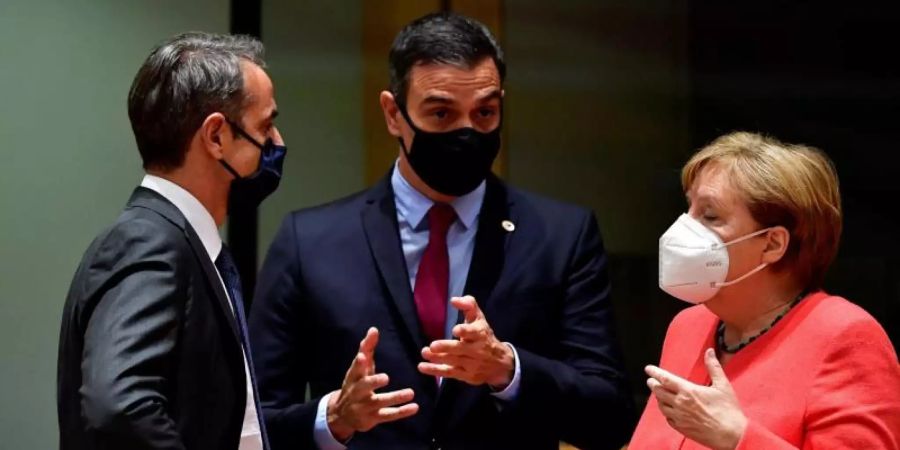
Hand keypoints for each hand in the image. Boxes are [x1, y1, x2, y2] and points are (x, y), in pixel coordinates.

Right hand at [327, 327, 418, 441]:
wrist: (342, 413)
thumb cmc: (355, 384)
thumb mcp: (358, 368)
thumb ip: (367, 348)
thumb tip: (373, 329)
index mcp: (354, 377)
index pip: (355, 368)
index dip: (359, 363)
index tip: (363, 356)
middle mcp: (357, 392)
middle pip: (364, 386)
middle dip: (373, 382)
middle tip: (385, 378)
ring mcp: (365, 406)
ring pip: (380, 401)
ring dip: (395, 397)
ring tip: (411, 392)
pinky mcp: (373, 418)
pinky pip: (388, 415)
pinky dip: (401, 412)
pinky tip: (414, 407)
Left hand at [418, 296, 514, 387]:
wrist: (500, 363)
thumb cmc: (484, 336)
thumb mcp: (479, 319)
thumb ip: (468, 305)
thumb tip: (454, 300)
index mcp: (480, 334)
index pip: (474, 333)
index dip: (465, 331)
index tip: (455, 330)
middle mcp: (477, 350)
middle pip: (460, 349)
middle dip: (446, 347)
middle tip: (433, 346)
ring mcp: (471, 364)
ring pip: (453, 362)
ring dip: (437, 358)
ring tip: (424, 352)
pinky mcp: (465, 375)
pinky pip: (449, 373)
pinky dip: (435, 370)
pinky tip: (422, 367)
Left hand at [645, 348, 746, 449]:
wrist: (732, 435)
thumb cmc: (728, 411)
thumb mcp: (723, 385)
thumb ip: (713, 367)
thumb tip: (709, 352)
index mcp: (688, 391)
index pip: (665, 379)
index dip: (655, 373)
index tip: (648, 369)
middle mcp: (680, 404)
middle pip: (659, 391)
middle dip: (653, 384)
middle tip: (651, 380)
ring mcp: (679, 417)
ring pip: (661, 405)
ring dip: (658, 398)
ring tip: (659, 394)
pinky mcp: (681, 428)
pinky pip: (668, 418)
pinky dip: (666, 412)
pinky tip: (668, 410)